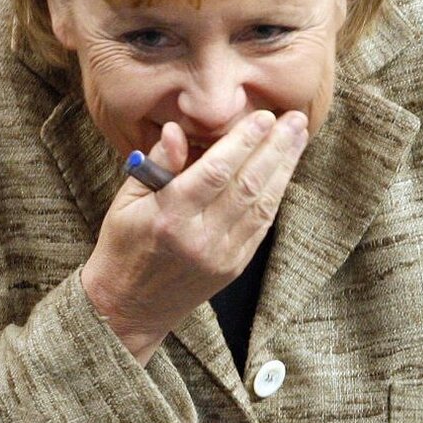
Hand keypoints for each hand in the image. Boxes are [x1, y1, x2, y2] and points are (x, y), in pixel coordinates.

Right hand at [81, 110, 308, 362]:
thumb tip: (177, 131)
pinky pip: (261, 225)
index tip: (263, 116)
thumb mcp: (126, 201)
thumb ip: (156, 165)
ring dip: (284, 168)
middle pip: (247, 184)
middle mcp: (200, 238)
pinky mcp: (234, 267)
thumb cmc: (123, 246)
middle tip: (295, 118)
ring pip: (262, 204)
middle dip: (275, 147)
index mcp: (170, 217)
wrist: (129, 307)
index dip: (243, 141)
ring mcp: (221, 255)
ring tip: (298, 137)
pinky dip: (275, 195)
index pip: (215, 172)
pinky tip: (285, 170)